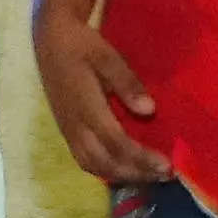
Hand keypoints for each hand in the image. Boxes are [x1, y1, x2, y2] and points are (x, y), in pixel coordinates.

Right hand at [33, 0, 167, 187]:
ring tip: (149, 175)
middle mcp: (74, 125)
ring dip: (122, 176)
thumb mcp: (107, 56)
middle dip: (136, 173)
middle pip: (105, 162)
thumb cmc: (82, 46)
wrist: (50, 41)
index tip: (167, 165)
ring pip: (93, 166)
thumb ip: (127, 84)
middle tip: (165, 175)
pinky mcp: (66, 131)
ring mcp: (68, 130)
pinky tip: (125, 168)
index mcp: (85, 107)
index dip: (142, 157)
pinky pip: (85, 161)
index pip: (116, 142)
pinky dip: (106, 171)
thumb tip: (149, 109)